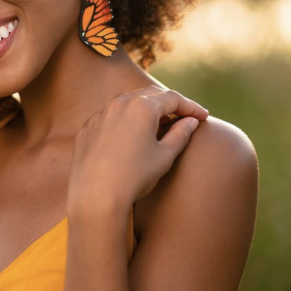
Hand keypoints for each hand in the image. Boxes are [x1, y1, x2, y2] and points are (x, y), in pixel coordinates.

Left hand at [67, 86, 208, 215]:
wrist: (95, 195)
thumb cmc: (134, 177)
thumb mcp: (164, 156)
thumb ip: (180, 134)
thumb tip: (190, 121)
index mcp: (142, 107)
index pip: (172, 98)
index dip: (190, 106)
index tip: (203, 116)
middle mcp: (119, 104)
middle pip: (150, 95)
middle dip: (169, 102)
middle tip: (184, 115)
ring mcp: (100, 114)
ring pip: (127, 102)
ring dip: (146, 108)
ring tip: (159, 122)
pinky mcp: (87, 126)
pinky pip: (110, 116)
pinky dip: (125, 119)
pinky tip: (131, 133)